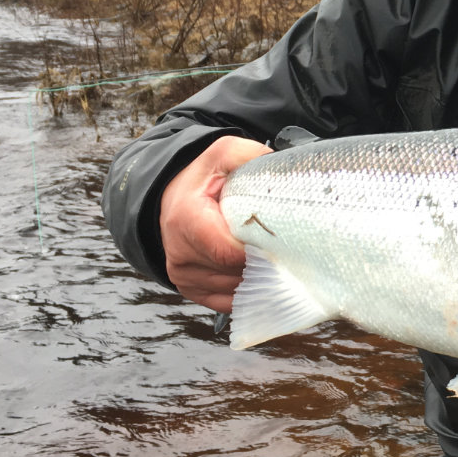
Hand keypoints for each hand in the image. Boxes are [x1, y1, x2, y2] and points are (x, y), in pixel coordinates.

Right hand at [158, 135, 271, 311]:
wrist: (172, 198)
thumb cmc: (203, 178)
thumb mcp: (223, 154)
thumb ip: (249, 156)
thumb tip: (278, 167)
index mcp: (187, 220)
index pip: (230, 252)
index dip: (261, 249)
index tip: (282, 240)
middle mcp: (180, 253)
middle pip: (235, 273)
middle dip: (263, 263)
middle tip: (285, 248)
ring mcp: (183, 275)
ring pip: (234, 290)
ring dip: (256, 279)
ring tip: (270, 256)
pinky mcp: (189, 289)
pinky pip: (227, 302)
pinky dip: (246, 291)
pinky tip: (258, 272)